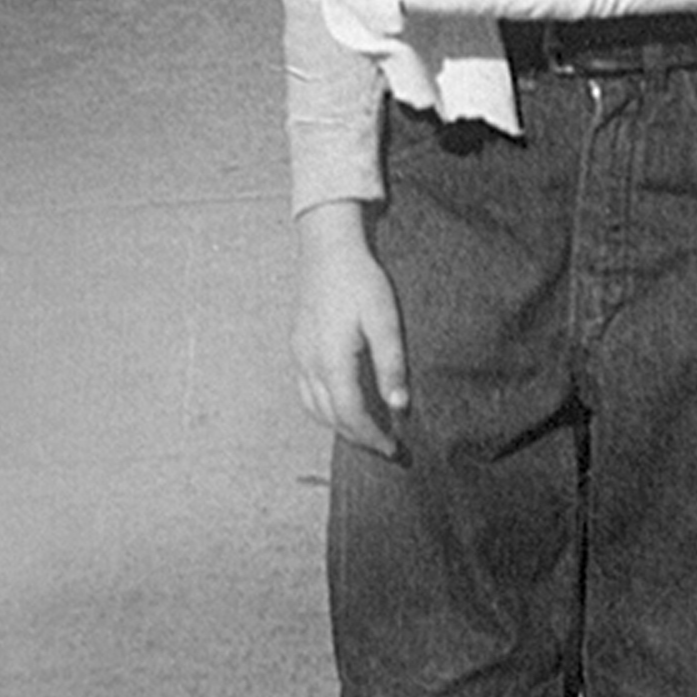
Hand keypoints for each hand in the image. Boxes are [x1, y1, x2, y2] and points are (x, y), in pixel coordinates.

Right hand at [292, 201, 410, 457]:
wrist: (328, 248)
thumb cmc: (361, 280)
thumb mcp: (384, 319)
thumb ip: (391, 364)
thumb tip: (399, 406)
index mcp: (332, 359)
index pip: (350, 414)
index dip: (372, 436)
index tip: (394, 448)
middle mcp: (309, 363)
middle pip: (329, 416)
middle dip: (357, 437)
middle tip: (384, 447)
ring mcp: (299, 355)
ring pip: (313, 407)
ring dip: (338, 425)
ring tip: (367, 431)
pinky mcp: (298, 345)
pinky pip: (306, 390)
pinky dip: (325, 407)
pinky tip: (343, 402)